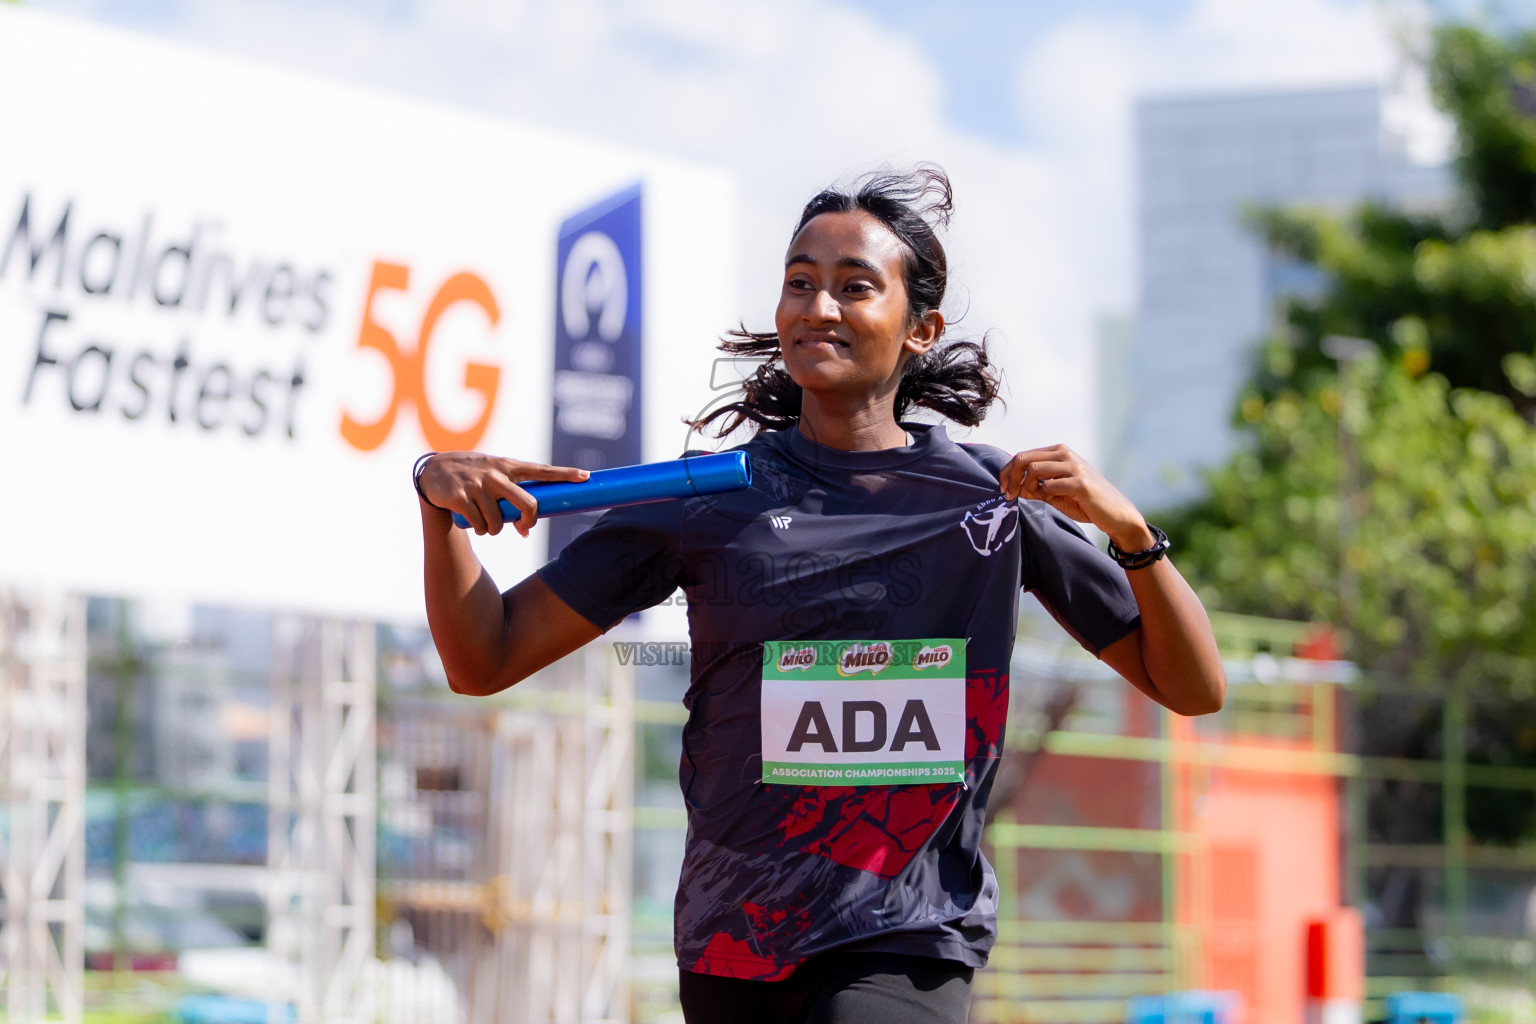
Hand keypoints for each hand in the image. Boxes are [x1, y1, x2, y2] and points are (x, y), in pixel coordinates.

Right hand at [418, 452, 588, 536]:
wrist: (432, 470)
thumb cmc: (472, 476)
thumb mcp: (493, 478)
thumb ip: (512, 498)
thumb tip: (526, 529)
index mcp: (508, 466)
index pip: (542, 470)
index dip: (566, 474)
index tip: (586, 476)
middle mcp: (496, 474)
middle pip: (528, 504)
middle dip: (528, 521)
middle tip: (523, 526)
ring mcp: (478, 485)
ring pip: (499, 523)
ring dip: (493, 529)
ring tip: (484, 520)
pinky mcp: (461, 497)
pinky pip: (480, 526)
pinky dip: (478, 530)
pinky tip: (471, 520)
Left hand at [999, 443, 1153, 552]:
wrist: (1114, 514)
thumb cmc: (1084, 502)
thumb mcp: (1054, 492)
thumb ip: (1035, 486)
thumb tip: (1013, 486)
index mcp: (1058, 452)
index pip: (1022, 455)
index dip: (1007, 473)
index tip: (1004, 490)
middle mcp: (1065, 454)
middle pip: (1023, 459)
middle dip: (1010, 478)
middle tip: (1009, 496)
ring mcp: (1074, 467)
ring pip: (1034, 470)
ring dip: (1028, 487)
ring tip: (1037, 497)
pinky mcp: (1081, 483)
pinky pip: (1050, 485)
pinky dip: (1045, 495)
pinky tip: (1053, 500)